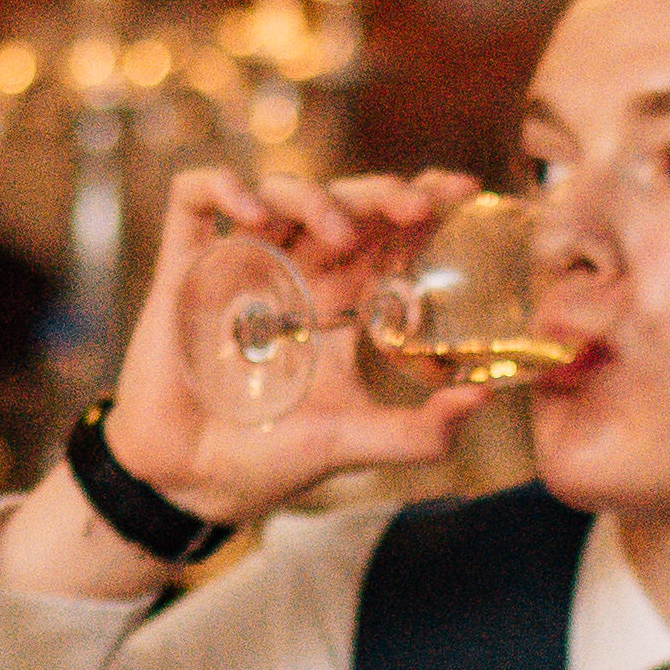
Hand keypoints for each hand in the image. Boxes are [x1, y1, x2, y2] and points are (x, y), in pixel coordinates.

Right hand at [100, 165, 476, 525]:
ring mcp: (241, 264)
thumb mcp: (354, 442)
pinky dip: (224, 186)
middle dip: (385, 193)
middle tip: (418, 206)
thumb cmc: (269, 461)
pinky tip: (252, 213)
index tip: (465, 194)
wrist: (190, 483)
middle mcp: (295, 274)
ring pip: (282, 191)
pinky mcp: (184, 265)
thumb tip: (485, 397)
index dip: (423, 206)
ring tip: (338, 233)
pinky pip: (194, 196)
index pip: (388, 236)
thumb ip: (421, 431)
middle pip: (345, 203)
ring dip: (316, 197)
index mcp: (340, 304)